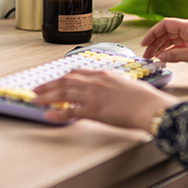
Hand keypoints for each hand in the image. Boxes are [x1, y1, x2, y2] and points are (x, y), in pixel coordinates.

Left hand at [32, 69, 178, 127]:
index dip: (61, 77)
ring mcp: (94, 95)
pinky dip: (57, 112)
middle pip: (65, 81)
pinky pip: (70, 111)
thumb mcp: (125, 85)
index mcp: (103, 74)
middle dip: (48, 85)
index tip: (52, 81)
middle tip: (36, 90)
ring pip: (63, 93)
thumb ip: (111, 85)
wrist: (152, 107)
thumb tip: (104, 92)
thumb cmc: (145, 99)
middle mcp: (96, 82)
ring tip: (35, 100)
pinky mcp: (95, 110)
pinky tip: (48, 114)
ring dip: (46, 96)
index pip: (76, 73)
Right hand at [142, 18, 187, 73]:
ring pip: (171, 40)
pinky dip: (170, 51)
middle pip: (167, 32)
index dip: (153, 33)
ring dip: (161, 47)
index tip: (145, 43)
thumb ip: (175, 54)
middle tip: (147, 54)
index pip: (166, 25)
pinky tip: (164, 57)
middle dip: (155, 42)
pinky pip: (178, 46)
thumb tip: (161, 55)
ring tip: (153, 57)